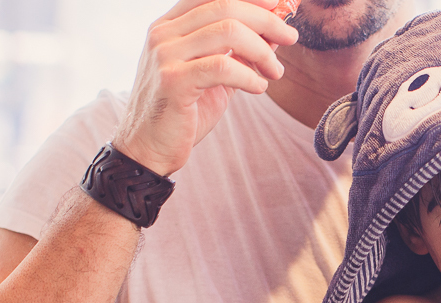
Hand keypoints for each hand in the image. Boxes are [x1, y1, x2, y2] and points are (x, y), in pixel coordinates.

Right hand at [112, 0, 297, 175]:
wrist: (148, 149)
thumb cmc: (183, 113)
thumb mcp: (214, 76)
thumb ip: (238, 54)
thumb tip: (274, 33)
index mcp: (170, 26)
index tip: (279, 5)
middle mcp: (164, 34)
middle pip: (225, 7)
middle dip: (266, 20)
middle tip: (291, 37)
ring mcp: (165, 55)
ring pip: (228, 31)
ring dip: (262, 51)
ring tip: (275, 72)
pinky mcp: (173, 81)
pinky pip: (223, 66)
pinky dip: (249, 76)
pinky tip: (259, 87)